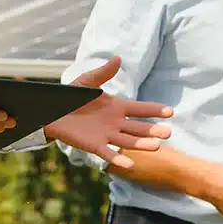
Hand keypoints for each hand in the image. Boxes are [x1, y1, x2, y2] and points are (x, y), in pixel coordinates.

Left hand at [44, 56, 173, 168]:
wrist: (52, 110)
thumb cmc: (72, 95)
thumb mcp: (88, 82)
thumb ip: (103, 73)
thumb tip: (118, 58)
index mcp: (117, 107)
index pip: (140, 109)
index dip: (154, 110)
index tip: (170, 112)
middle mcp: (115, 123)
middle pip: (138, 128)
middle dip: (153, 131)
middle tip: (168, 133)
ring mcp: (106, 135)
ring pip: (128, 141)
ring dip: (141, 144)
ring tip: (156, 146)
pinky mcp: (94, 145)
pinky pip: (108, 153)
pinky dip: (118, 159)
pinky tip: (130, 164)